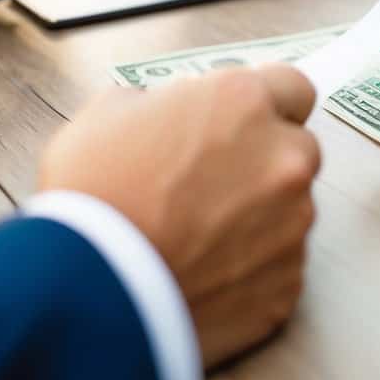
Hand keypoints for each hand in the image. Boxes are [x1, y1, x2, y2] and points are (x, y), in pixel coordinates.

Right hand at [39, 65, 319, 367]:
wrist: (82, 292)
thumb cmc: (90, 194)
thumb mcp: (109, 112)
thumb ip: (162, 103)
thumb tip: (173, 114)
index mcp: (244, 102)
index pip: (292, 88)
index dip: (265, 105)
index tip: (244, 123)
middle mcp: (283, 157)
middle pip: (296, 149)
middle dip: (264, 161)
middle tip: (213, 184)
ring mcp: (292, 224)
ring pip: (291, 211)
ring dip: (260, 216)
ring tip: (199, 238)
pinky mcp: (287, 285)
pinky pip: (280, 267)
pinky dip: (252, 269)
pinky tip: (205, 274)